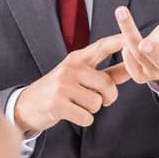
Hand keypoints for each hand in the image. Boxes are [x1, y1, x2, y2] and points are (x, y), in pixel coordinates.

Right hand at [13, 34, 130, 134]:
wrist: (27, 105)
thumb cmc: (60, 90)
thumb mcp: (81, 77)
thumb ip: (107, 73)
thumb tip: (132, 69)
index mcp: (77, 58)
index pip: (102, 47)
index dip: (118, 42)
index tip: (131, 37)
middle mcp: (70, 68)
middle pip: (107, 85)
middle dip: (108, 98)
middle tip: (99, 101)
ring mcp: (62, 86)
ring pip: (97, 103)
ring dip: (92, 110)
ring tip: (77, 104)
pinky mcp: (57, 104)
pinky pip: (87, 117)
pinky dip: (83, 120)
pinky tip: (71, 114)